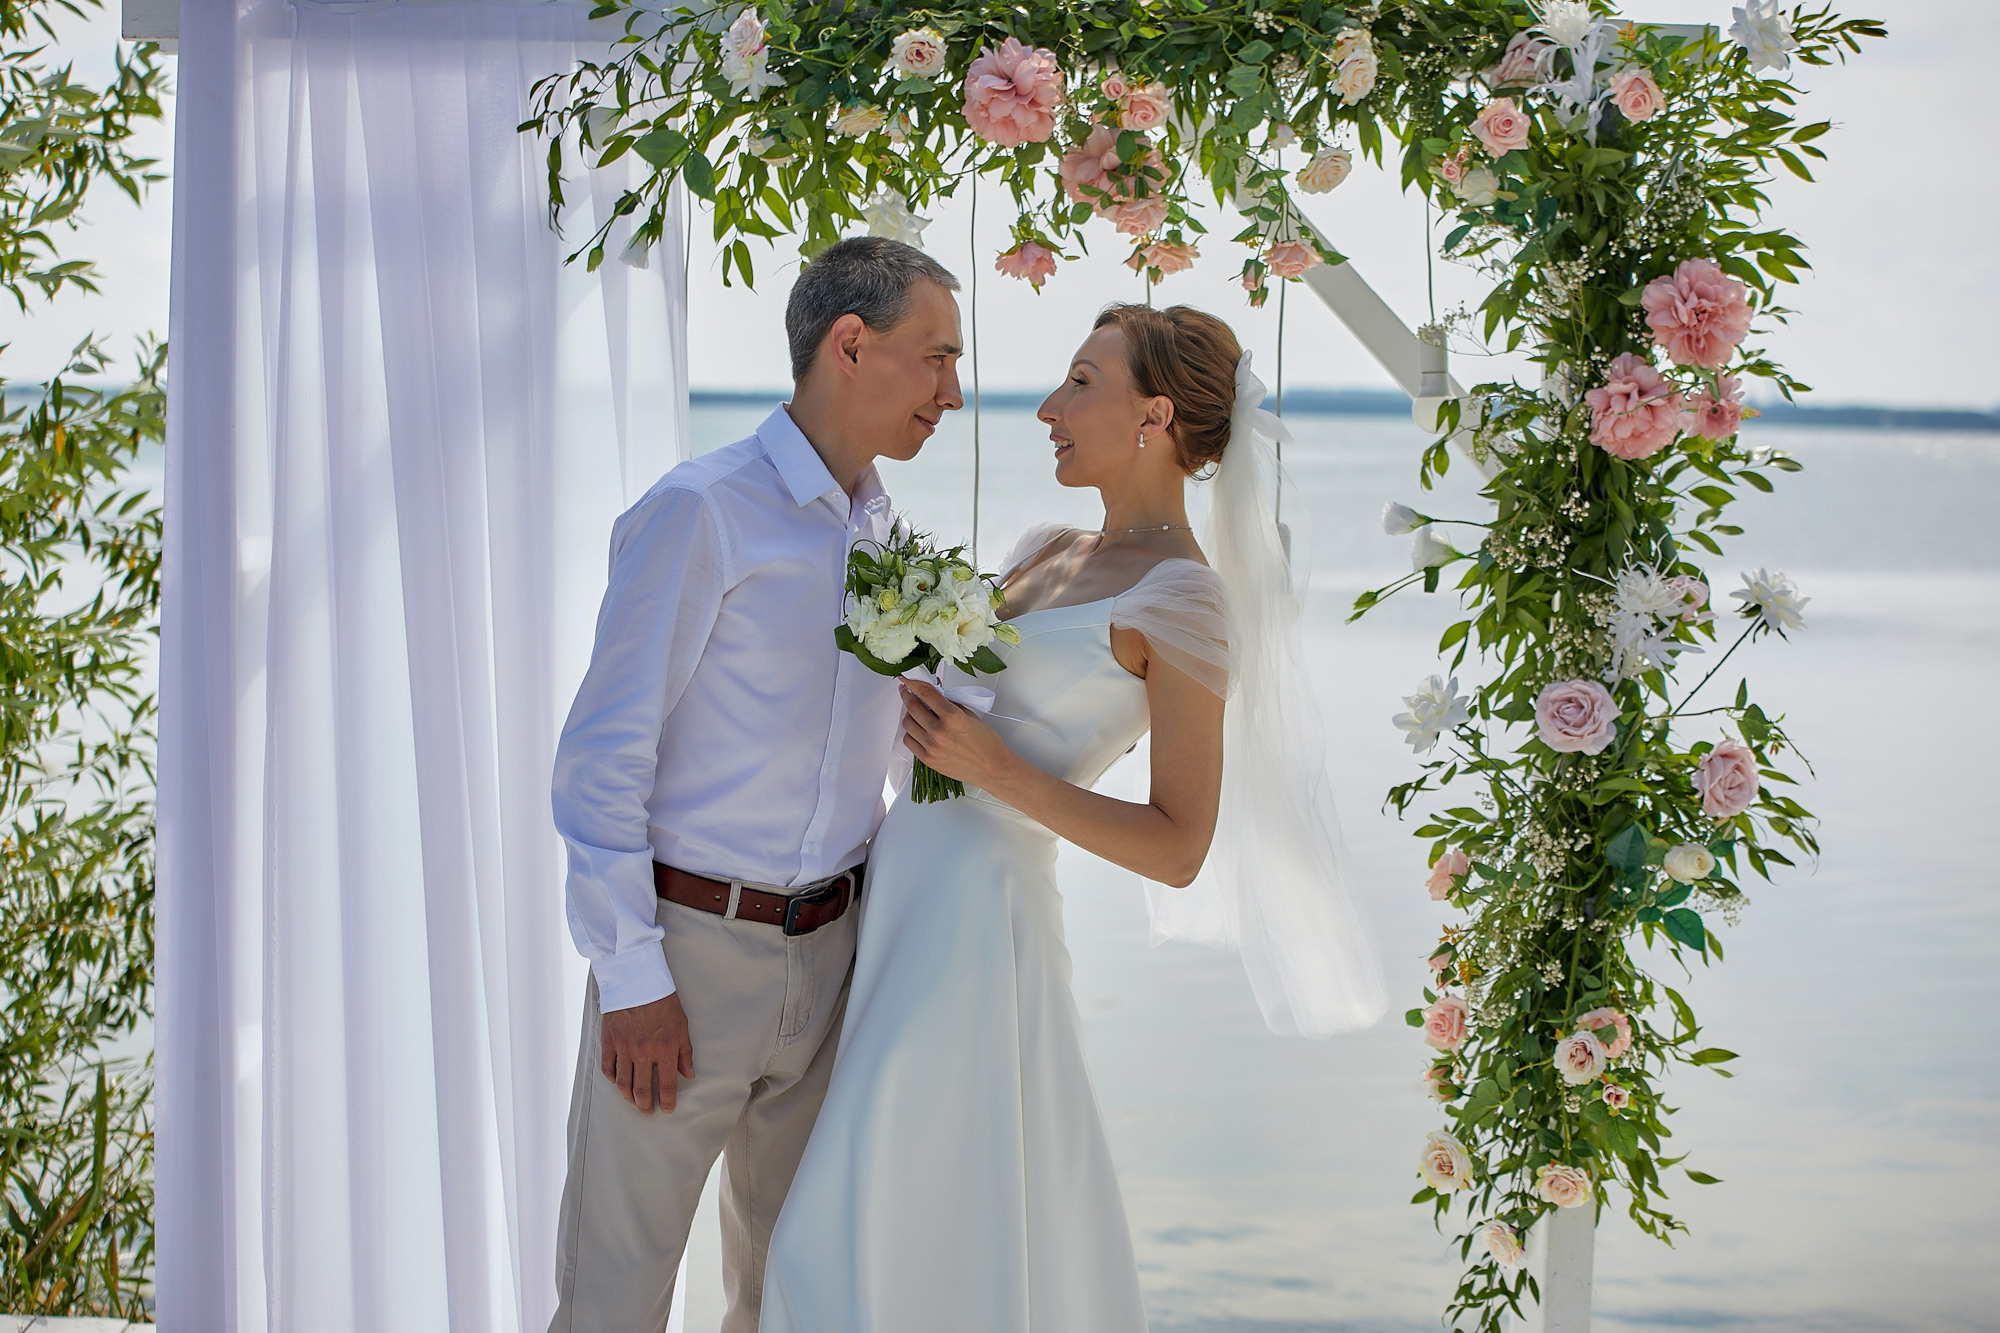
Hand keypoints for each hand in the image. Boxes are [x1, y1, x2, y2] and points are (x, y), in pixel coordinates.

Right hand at [600, 992, 693, 1113]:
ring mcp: (624, 1048)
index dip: (667, 1102)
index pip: (667, 1085)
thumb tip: (688, 1074)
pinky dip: (613, 1079)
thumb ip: (685, 1052)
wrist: (637, 981)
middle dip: (646, 1106)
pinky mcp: (608, 1042)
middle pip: (642, 1090)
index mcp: (665, 1049)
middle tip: (648, 1111)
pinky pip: (608, 1069)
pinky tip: (618, 1082)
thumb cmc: (663, 1002)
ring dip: (629, 1097)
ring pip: (623, 1084)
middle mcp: (643, 1052)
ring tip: (634, 1101)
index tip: (667, 1109)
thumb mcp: (682, 1026)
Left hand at [898, 677, 1016, 790]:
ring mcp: (932, 747)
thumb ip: (950, 703)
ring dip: (909, 714)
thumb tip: (935, 693)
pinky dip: (911, 732)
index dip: (913, 682)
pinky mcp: (928, 759)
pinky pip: (909, 741)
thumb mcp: (971, 716)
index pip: (926, 693)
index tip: (906, 677)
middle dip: (907, 695)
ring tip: (916, 711)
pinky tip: (917, 729)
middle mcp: (940, 732)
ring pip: (907, 724)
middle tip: (907, 691)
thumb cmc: (986, 743)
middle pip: (912, 707)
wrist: (992, 768)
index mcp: (953, 718)